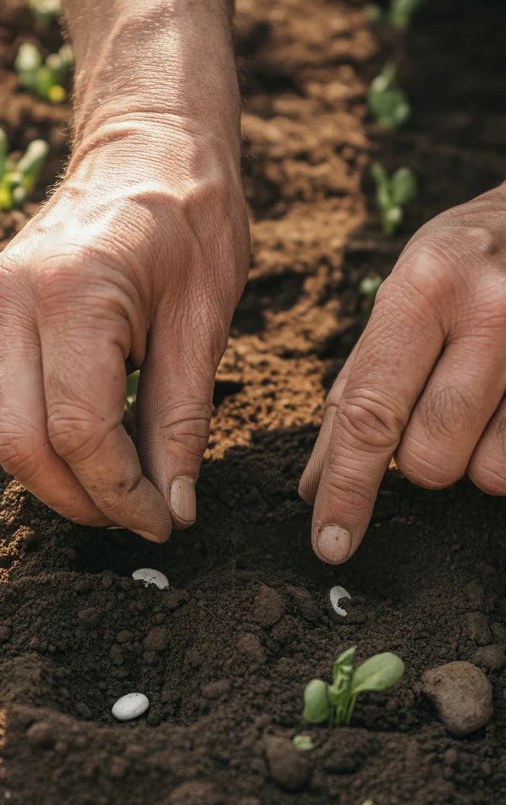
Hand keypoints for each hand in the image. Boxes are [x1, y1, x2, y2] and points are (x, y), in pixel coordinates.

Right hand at [0, 115, 248, 539]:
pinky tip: (99, 451)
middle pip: (21, 445)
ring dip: (60, 478)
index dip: (120, 493)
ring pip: (4, 431)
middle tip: (138, 521)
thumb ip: (182, 420)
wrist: (148, 138)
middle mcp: (13, 298)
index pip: (80, 430)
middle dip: (80, 500)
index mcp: (73, 292)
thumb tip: (173, 506)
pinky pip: (8, 401)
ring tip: (123, 492)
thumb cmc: (192, 213)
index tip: (163, 522)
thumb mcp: (206, 319)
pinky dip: (49, 440)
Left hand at [300, 183, 505, 562]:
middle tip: (436, 410)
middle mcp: (490, 313)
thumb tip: (316, 486)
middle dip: (420, 457)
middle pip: (429, 459)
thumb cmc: (470, 261)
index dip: (346, 490)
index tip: (330, 543)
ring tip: (485, 398)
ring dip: (475, 455)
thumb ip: (356, 389)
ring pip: (488, 473)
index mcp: (425, 288)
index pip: (369, 414)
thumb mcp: (405, 296)